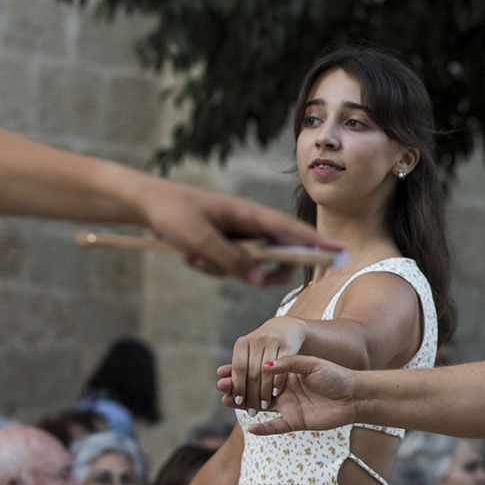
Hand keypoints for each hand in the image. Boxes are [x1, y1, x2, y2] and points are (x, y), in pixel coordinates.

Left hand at [134, 178, 340, 286]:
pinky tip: (188, 254)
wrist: (145, 203)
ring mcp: (236, 234)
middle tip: (255, 279)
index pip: (292, 230)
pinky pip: (228, 265)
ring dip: (224, 268)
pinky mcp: (222, 243)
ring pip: (248, 263)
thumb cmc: (173, 212)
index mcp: (250, 213)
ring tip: (194, 256)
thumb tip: (260, 280)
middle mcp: (248, 223)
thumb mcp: (201, 239)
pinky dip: (210, 265)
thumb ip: (232, 260)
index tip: (339, 253)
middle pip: (276, 252)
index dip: (317, 243)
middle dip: (262, 269)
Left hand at [224, 317, 308, 411]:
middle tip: (251, 410)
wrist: (286, 329)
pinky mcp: (289, 345)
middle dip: (251, 394)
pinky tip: (276, 394)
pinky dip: (277, 383)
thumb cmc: (262, 347)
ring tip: (263, 406)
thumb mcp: (249, 354)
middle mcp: (257, 340)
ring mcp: (274, 341)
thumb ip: (236, 369)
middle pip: (252, 372)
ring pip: (266, 372)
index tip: (238, 402)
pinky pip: (282, 369)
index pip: (238, 368)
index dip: (238, 385)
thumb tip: (219, 384)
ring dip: (264, 392)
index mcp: (243, 343)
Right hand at [232, 355, 364, 435]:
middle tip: (219, 386)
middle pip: (254, 390)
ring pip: (261, 407)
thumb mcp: (313, 364)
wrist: (355, 395)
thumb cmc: (336, 376)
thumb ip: (290, 364)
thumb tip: (266, 364)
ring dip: (244, 405)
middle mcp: (284, 391)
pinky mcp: (296, 422)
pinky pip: (276, 427)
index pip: (258, 373)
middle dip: (236, 387)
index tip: (222, 369)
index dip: (241, 372)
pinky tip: (250, 427)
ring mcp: (289, 407)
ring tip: (226, 402)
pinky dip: (264, 429)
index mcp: (286, 374)